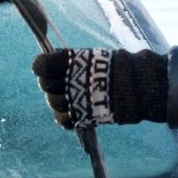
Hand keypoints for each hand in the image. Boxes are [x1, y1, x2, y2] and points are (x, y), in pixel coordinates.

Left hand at [31, 48, 168, 129]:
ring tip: (70, 97)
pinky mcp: (80, 117)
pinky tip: (73, 111)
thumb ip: (69, 61)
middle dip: (50, 84)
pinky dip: (65, 117)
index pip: (40, 65)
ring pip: (53, 102)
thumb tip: (51, 61)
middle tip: (60, 83)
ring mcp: (73, 99)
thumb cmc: (115, 67)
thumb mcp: (91, 56)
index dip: (41, 66)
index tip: (45, 66)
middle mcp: (67, 80)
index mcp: (70, 61)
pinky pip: (62, 120)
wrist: (137, 86)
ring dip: (59, 100)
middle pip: (45, 85)